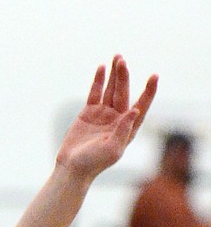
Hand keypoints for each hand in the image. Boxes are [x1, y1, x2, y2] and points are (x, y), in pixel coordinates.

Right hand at [56, 56, 157, 181]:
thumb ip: (124, 130)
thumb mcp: (112, 150)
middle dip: (124, 77)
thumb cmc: (93, 163)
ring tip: (117, 58)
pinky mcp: (88, 113)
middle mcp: (117, 118)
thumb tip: (136, 110)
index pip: (141, 105)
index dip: (149, 91)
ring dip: (114, 74)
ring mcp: (103, 114)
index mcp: (127, 128)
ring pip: (111, 89)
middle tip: (122, 62)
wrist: (72, 168)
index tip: (154, 76)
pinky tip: (102, 68)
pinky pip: (96, 93)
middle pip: (124, 93)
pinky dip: (99, 80)